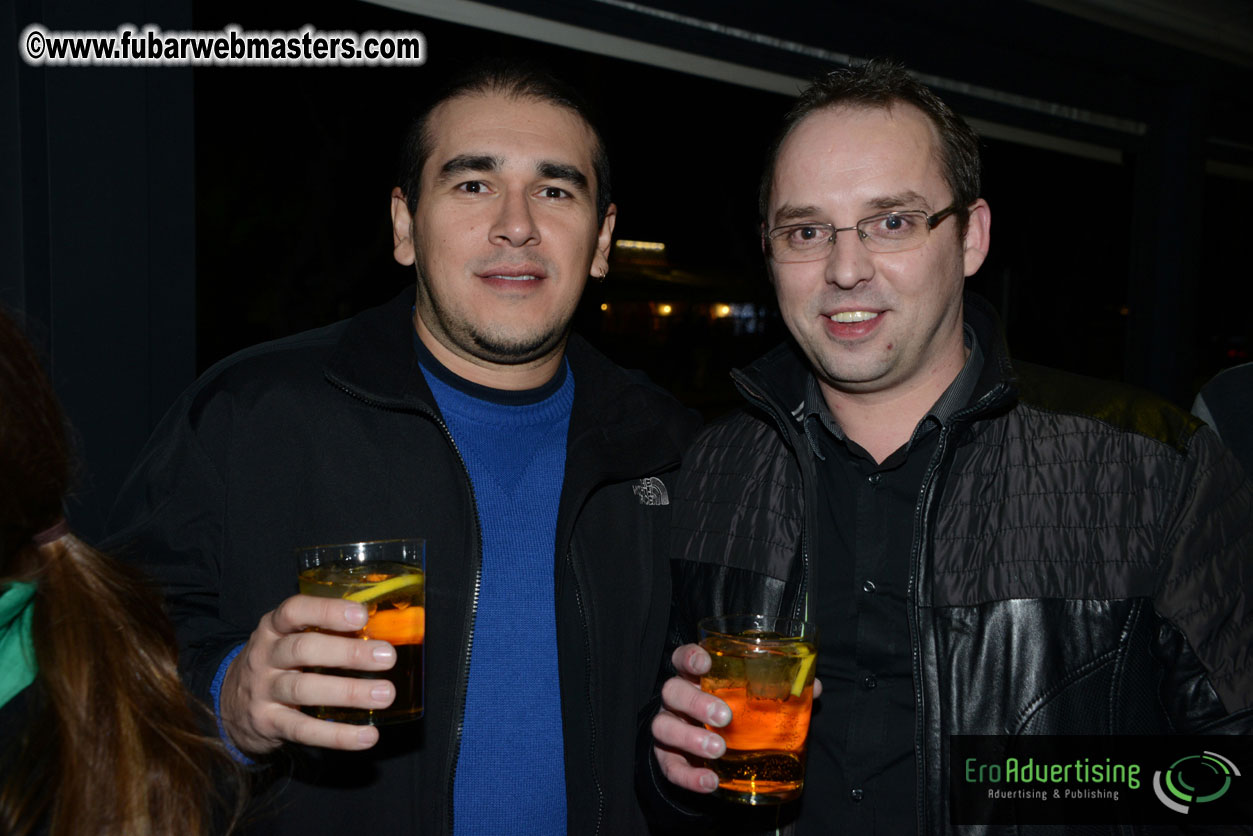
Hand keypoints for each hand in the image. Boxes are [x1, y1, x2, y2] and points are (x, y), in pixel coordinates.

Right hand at [220, 594, 397, 754]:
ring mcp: (264, 691)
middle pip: (303, 649)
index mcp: (273, 627)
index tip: (362, 615)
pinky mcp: (268, 724)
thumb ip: (325, 631)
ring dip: (348, 692)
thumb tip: (384, 628)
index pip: (294, 611)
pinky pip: (303, 730)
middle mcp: (265, 656)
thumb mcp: (288, 638)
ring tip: (385, 694)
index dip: (328, 611)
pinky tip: (368, 735)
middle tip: (387, 656)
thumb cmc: (277, 662)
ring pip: (304, 689)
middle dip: (348, 652)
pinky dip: (337, 735)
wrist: (229, 704)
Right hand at [650, 642, 823, 793]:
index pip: (683, 658)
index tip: (706, 663)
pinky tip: (710, 781)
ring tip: (717, 749)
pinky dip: (689, 776)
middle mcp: (677, 699)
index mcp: (695, 677)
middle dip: (696, 702)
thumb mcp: (750, 696)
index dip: (691, 657)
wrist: (707, 746)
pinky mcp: (667, 757)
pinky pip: (670, 766)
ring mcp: (669, 727)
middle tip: (724, 716)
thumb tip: (814, 687)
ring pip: (663, 727)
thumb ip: (779, 689)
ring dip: (690, 738)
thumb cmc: (732, 709)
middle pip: (672, 691)